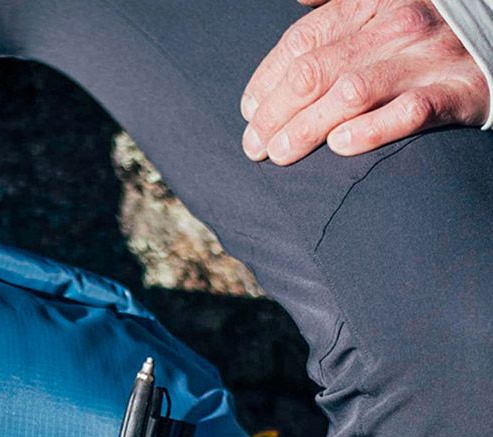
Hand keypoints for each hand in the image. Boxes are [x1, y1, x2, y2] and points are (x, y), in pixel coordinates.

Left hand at [241, 0, 489, 163]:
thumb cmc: (421, 40)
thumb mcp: (380, 9)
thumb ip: (335, 6)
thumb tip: (297, 0)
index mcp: (373, 3)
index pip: (302, 43)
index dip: (266, 81)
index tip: (248, 112)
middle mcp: (399, 25)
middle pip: (316, 71)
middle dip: (275, 113)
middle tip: (254, 146)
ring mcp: (429, 58)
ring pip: (351, 93)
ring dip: (306, 127)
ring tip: (280, 154)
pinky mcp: (457, 92)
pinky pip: (410, 111)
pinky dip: (371, 130)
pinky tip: (339, 147)